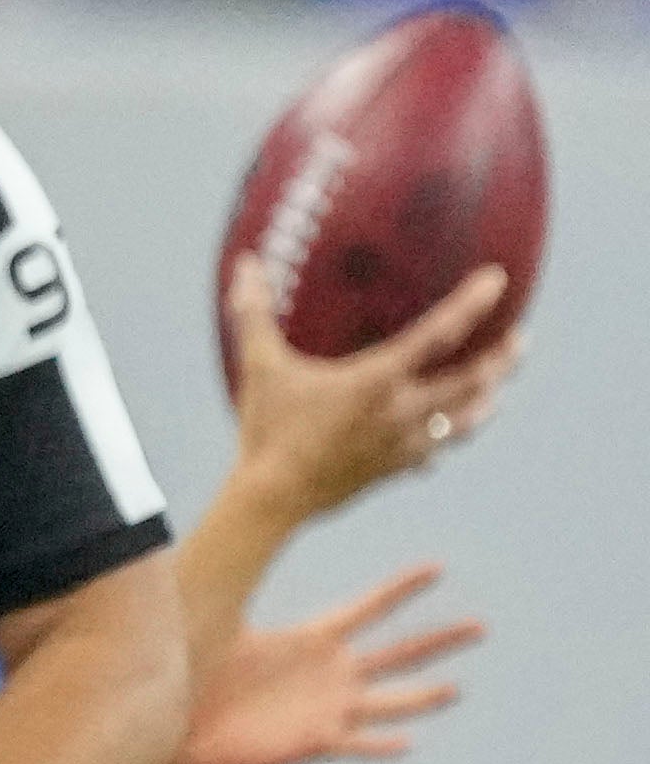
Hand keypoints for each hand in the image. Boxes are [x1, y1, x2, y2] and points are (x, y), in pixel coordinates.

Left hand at [173, 562, 483, 763]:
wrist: (187, 727)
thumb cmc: (202, 675)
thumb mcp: (220, 626)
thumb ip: (226, 586)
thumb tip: (214, 540)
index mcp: (313, 640)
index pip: (367, 608)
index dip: (400, 589)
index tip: (437, 567)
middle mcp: (333, 673)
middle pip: (397, 652)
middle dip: (439, 639)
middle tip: (482, 626)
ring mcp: (330, 708)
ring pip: (389, 702)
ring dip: (421, 697)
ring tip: (455, 689)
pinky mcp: (317, 741)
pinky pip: (355, 744)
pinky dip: (379, 744)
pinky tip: (406, 743)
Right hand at [222, 260, 521, 520]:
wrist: (274, 497)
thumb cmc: (267, 428)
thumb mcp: (259, 366)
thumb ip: (253, 314)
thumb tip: (244, 266)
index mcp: (378, 379)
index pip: (440, 334)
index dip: (472, 303)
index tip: (497, 280)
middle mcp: (403, 409)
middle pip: (472, 381)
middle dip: (502, 359)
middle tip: (519, 339)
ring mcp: (404, 443)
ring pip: (464, 421)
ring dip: (486, 401)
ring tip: (496, 390)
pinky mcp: (394, 469)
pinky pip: (434, 452)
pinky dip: (445, 440)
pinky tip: (443, 440)